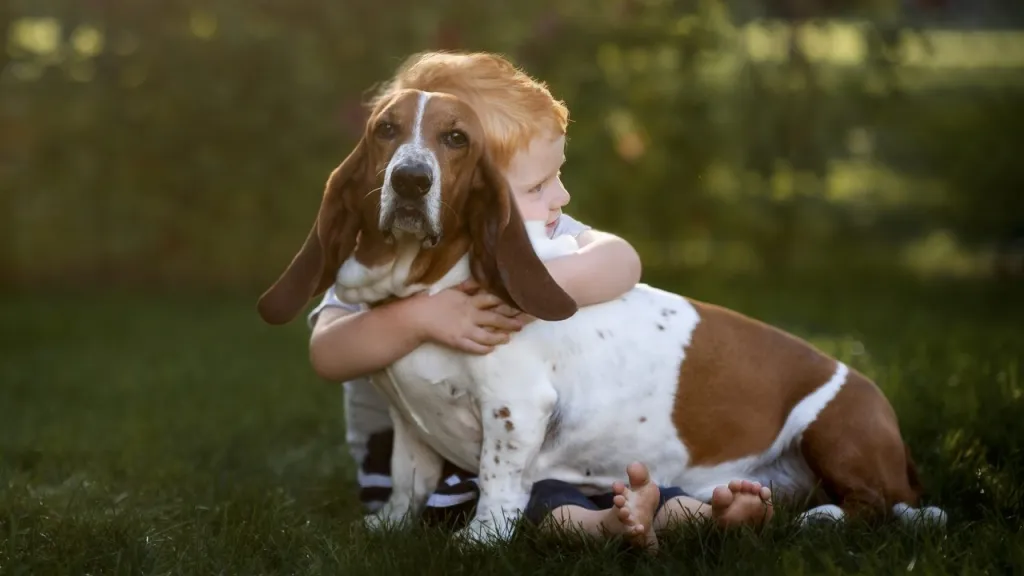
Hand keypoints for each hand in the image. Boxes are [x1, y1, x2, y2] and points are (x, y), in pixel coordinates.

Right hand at [408, 280, 524, 354]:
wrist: (417, 316)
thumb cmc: (434, 301)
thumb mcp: (452, 290)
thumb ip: (468, 286)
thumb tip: (480, 281)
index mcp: (469, 301)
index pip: (492, 300)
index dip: (507, 302)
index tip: (519, 303)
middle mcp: (470, 315)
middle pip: (495, 318)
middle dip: (510, 321)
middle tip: (522, 324)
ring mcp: (465, 330)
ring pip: (487, 335)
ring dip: (499, 337)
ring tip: (509, 338)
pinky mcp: (458, 342)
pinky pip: (473, 347)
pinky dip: (483, 349)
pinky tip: (491, 349)